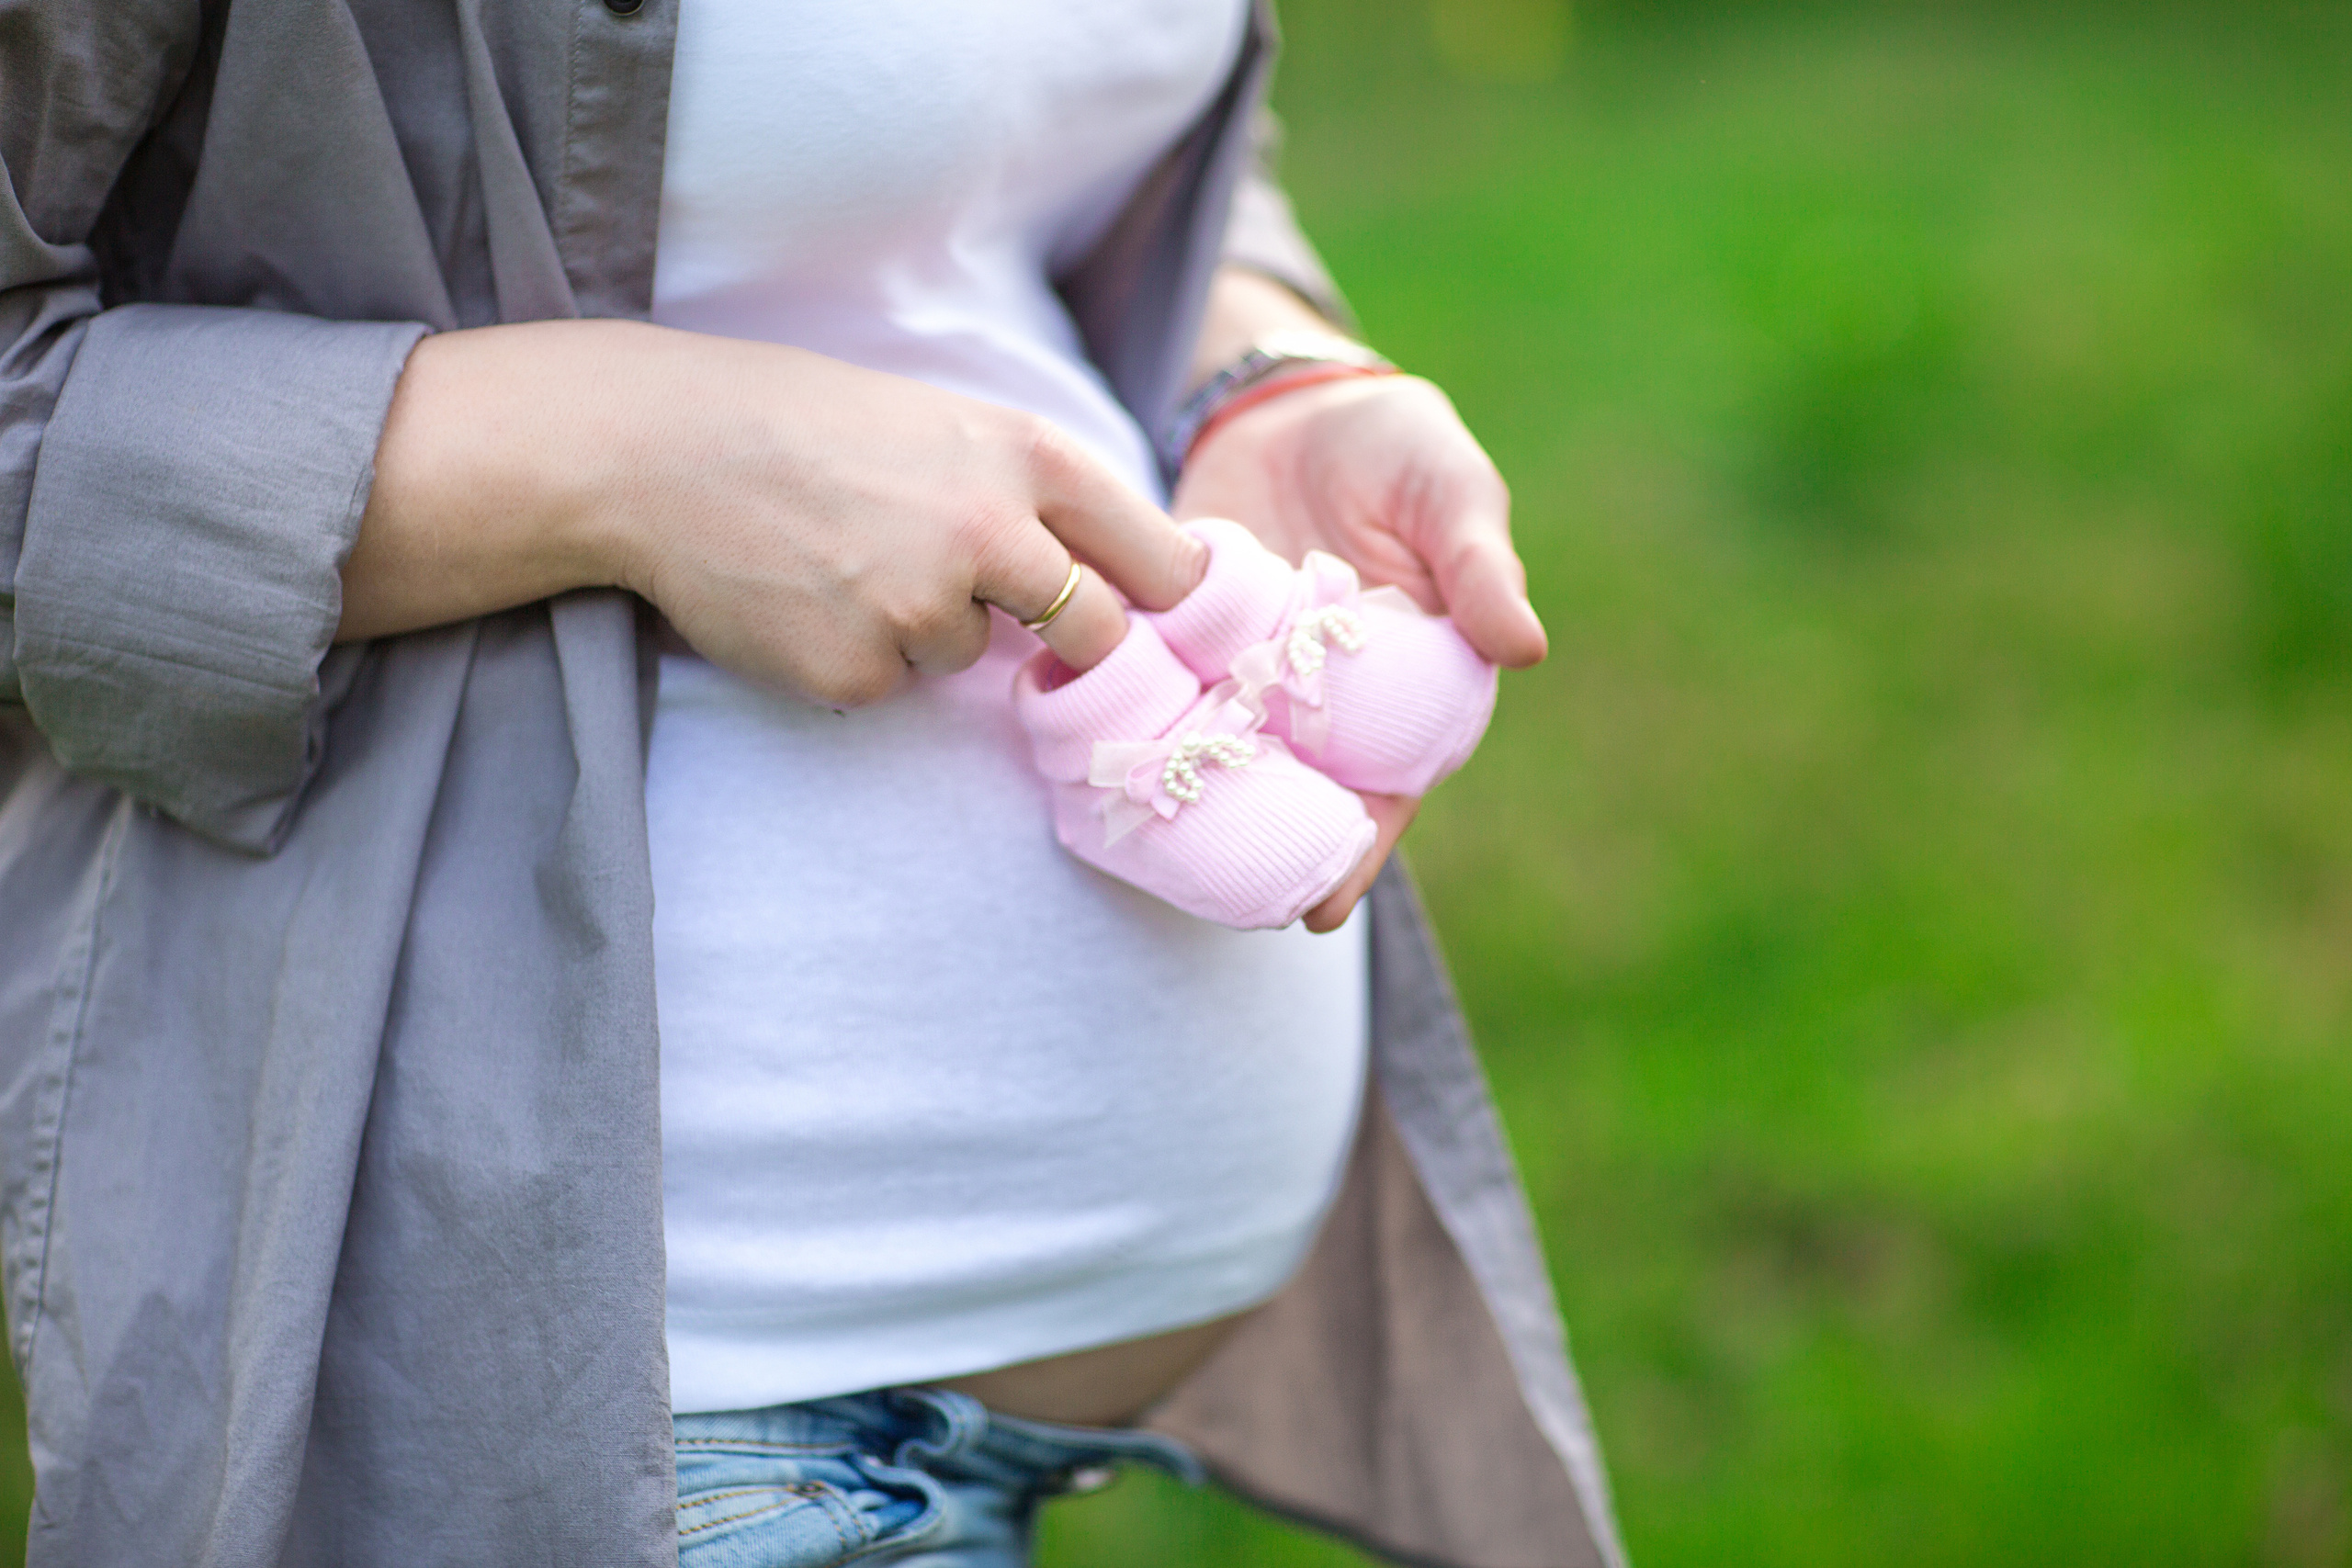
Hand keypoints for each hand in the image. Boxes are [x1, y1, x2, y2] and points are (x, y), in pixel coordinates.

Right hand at [344, 320, 1180, 692]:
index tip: (1172, 622)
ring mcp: (923, 606)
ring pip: (972, 656)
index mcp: (1025, 455)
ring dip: (929, 629)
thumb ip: (1029, 493)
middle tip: (1038, 633)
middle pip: (1096, 631)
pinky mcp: (860, 668)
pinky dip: (859, 654)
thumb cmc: (809, 426)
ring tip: (847, 561)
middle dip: (1079, 646)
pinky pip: (892, 684)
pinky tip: (804, 597)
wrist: (660, 448)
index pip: (1152, 553)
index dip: (1170, 598)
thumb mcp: (943, 424)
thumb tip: (1118, 581)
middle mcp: (992, 531)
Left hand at [1171, 350, 1544, 931]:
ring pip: (1230, 763)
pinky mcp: (1187, 644)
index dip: (1361, 848)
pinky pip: (1167, 705)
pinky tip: (1111, 782)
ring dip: (1201, 812)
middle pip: (1301, 797)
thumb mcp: (1449, 486)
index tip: (1326, 905)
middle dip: (1269, 857)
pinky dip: (1144, 739)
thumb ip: (1478, 564)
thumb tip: (1524, 647)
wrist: (1292, 402)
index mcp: (1410, 683)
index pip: (1391, 784)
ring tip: (1165, 871)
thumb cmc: (1395, 445)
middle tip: (1231, 915)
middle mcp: (1327, 700)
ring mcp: (1250, 678)